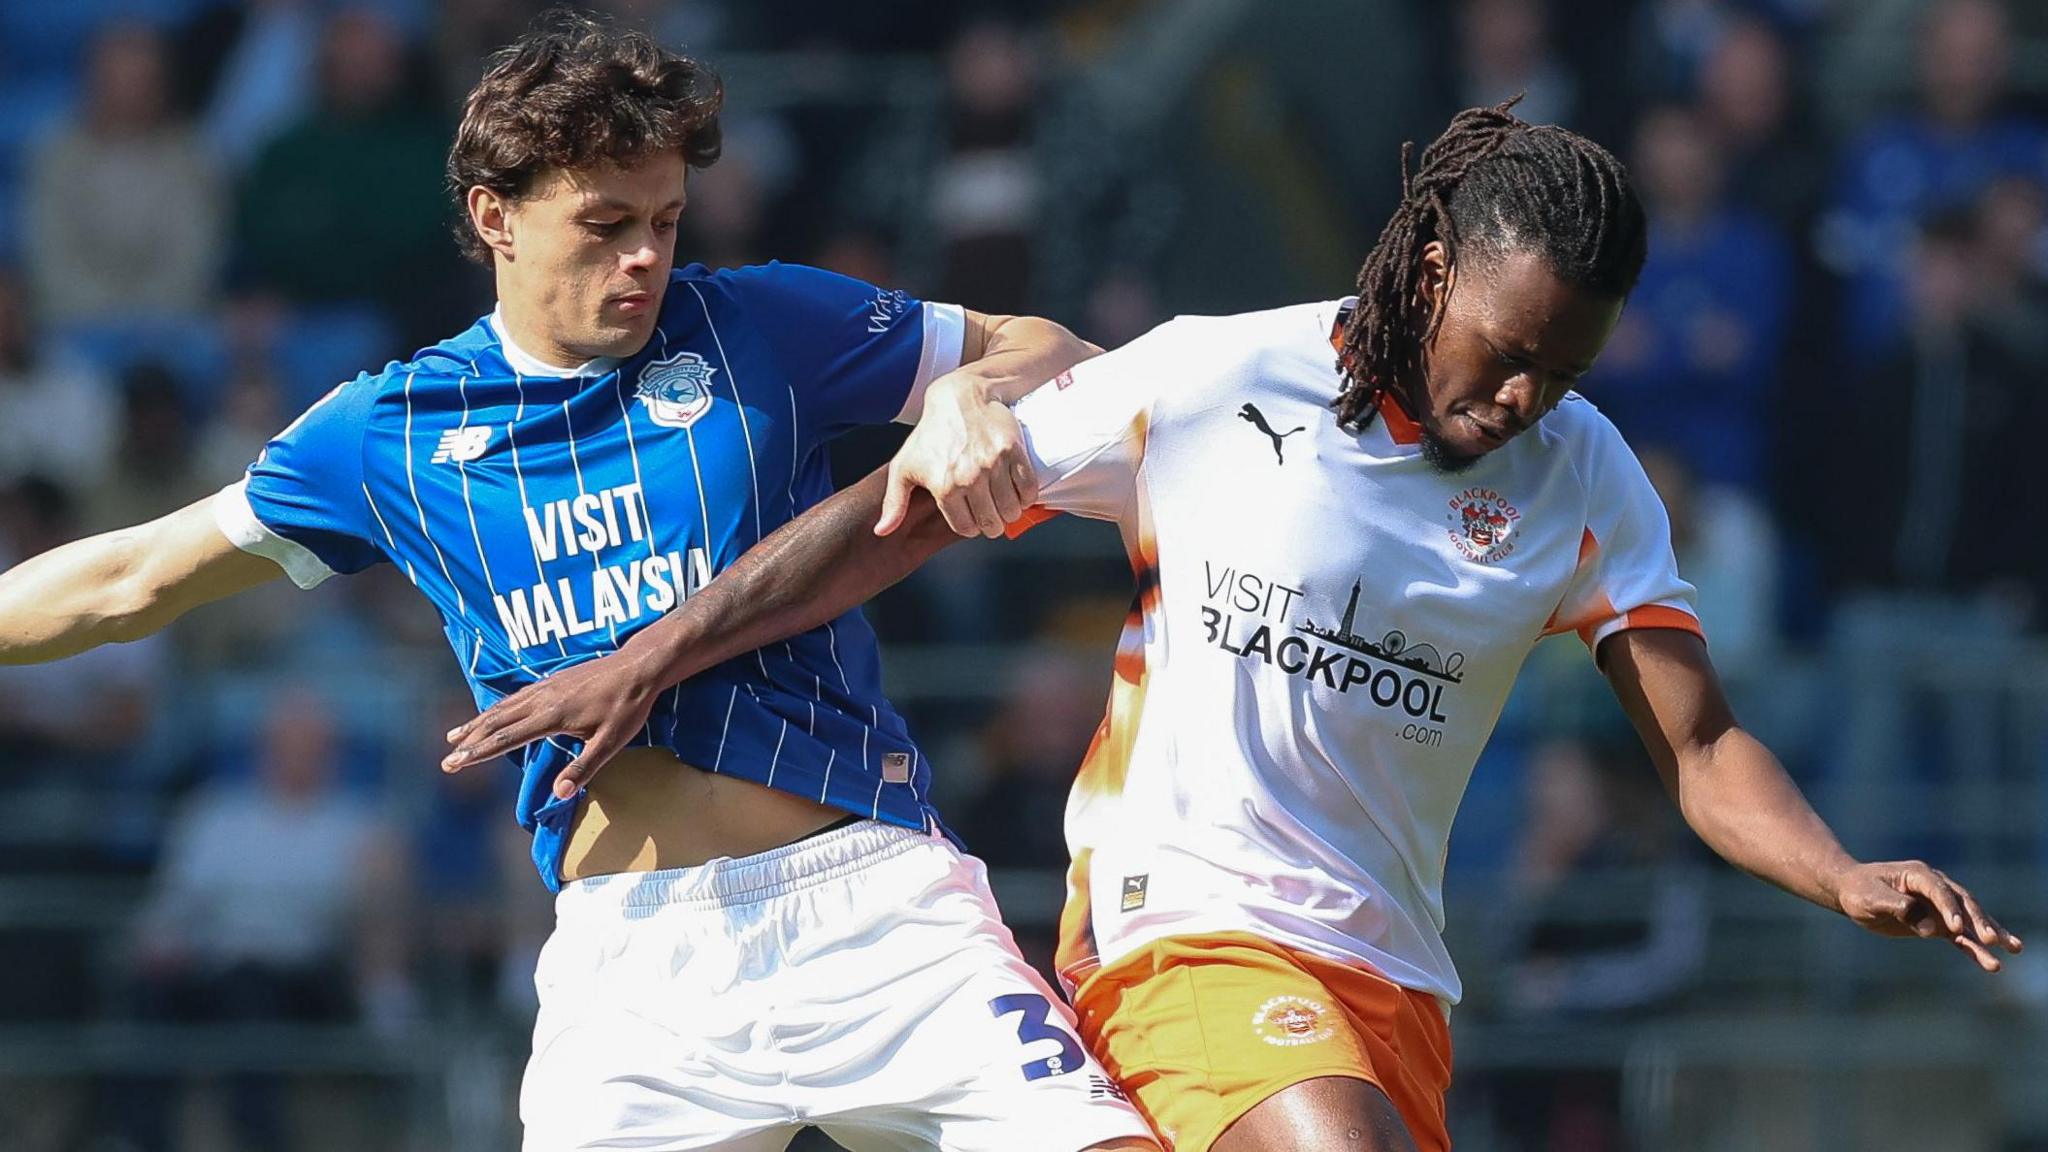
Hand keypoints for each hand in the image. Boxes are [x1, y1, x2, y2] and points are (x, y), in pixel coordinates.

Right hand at [442, 651, 661, 799]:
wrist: (638, 666)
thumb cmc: (627, 706)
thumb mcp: (610, 743)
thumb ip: (583, 768)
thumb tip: (559, 795)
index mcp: (551, 716)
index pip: (505, 739)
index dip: (477, 753)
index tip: (454, 764)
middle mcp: (541, 699)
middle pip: (496, 722)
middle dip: (469, 741)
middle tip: (447, 760)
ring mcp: (545, 687)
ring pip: (502, 707)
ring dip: (477, 722)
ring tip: (455, 736)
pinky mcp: (551, 680)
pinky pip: (515, 696)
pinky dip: (496, 708)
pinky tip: (492, 713)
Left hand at [877, 372, 1037, 538]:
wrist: (959, 398)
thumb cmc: (930, 434)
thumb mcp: (903, 467)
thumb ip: (894, 503)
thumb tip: (882, 531)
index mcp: (943, 487)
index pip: (966, 528)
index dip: (971, 526)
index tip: (972, 517)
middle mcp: (969, 478)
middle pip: (992, 523)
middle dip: (992, 523)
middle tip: (991, 513)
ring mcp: (993, 464)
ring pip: (1011, 509)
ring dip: (1010, 510)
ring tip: (1003, 501)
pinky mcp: (1013, 451)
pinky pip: (1028, 488)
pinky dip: (1027, 495)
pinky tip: (1018, 491)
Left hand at [1832, 860, 2022, 971]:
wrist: (1853, 893)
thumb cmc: (1859, 891)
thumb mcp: (1870, 897)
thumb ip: (1897, 907)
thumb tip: (1927, 927)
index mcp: (1918, 875)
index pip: (1940, 891)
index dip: (1949, 908)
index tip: (1955, 928)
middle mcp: (1935, 887)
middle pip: (1964, 904)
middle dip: (1979, 921)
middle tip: (1992, 940)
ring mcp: (1940, 906)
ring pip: (1969, 921)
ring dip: (1989, 935)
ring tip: (2013, 949)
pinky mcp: (1939, 923)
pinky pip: (1961, 937)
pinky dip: (1976, 948)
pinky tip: (1992, 963)